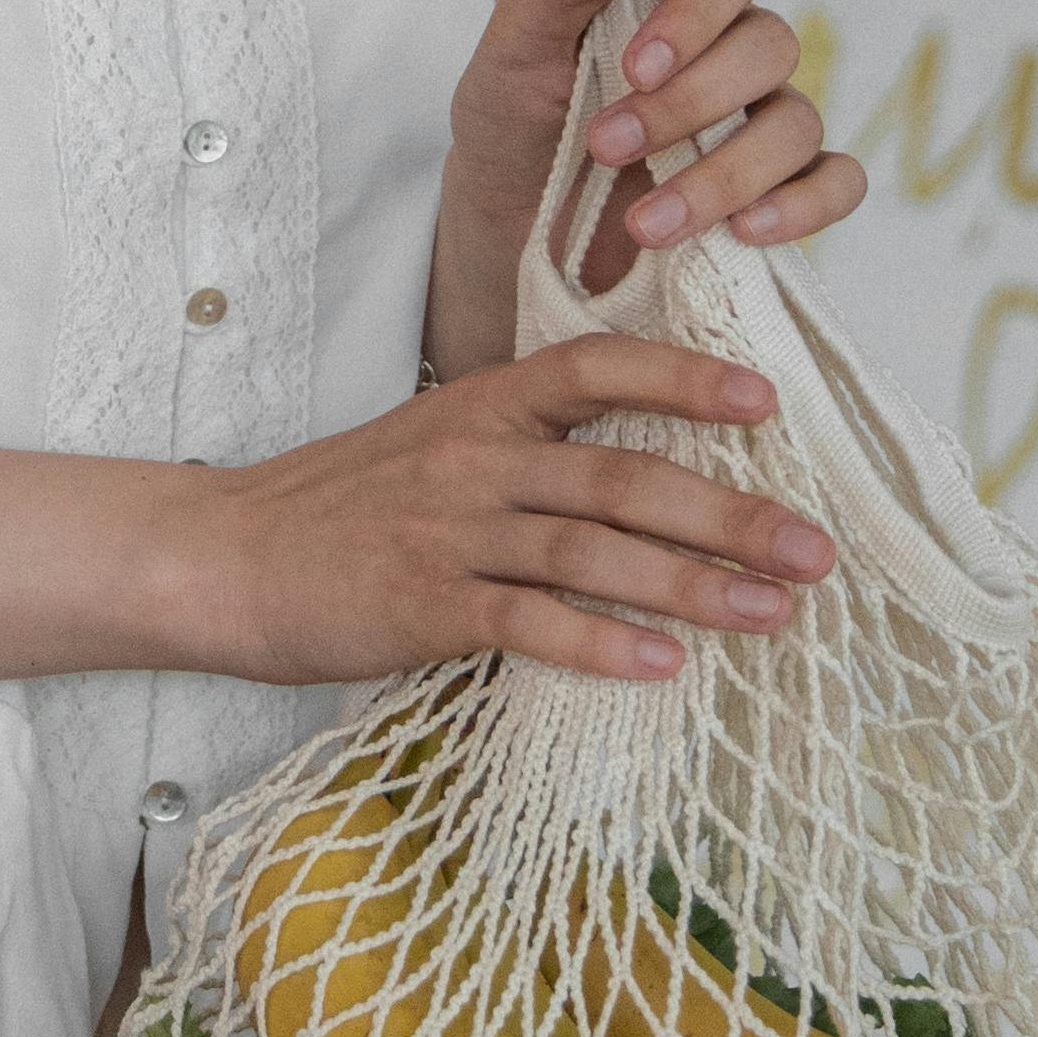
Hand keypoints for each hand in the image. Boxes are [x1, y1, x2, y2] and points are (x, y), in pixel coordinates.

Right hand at [171, 338, 836, 693]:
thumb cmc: (341, 507)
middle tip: (814, 549)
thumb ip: (528, 448)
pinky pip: (529, 624)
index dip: (685, 378)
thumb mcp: (435, 445)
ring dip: (694, 585)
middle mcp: (475, 458)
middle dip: (730, 513)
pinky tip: (663, 669)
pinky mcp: (422, 606)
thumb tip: (649, 476)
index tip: (766, 401)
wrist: (223, 558)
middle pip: (623, 473)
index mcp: (484, 405)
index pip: (597, 367)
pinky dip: (601, 646)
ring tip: (772, 613)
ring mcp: (449, 532)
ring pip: (592, 549)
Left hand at [430, 0, 866, 366]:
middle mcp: (730, 43)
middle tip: (607, 147)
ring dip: (726, 175)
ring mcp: (759, 115)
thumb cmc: (512, 116)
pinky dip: (807, 206)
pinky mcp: (775, 186)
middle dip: (692, 104)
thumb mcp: (515, 51)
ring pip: (797, 122)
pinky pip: (836, 182)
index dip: (701, 11)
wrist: (508, 219)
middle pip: (771, 45)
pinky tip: (745, 232)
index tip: (637, 67)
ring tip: (646, 223)